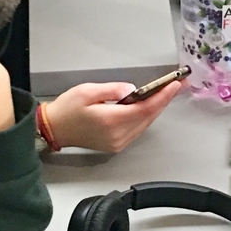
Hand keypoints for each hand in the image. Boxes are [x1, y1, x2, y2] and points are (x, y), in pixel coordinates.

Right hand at [41, 79, 181, 152]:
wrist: (54, 129)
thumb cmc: (67, 109)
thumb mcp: (88, 91)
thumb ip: (113, 89)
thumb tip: (131, 90)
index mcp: (111, 121)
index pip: (145, 108)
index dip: (162, 96)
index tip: (174, 85)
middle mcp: (117, 135)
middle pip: (148, 117)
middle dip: (163, 100)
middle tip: (175, 86)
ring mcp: (118, 142)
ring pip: (145, 124)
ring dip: (155, 109)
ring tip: (165, 93)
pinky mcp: (116, 144)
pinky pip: (137, 129)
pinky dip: (145, 117)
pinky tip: (148, 106)